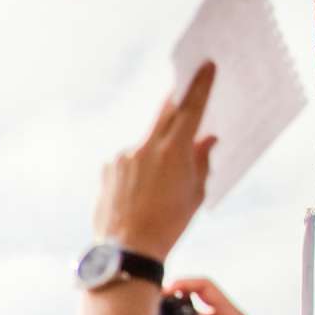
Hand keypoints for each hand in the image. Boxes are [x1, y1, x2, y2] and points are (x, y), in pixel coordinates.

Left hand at [94, 61, 217, 258]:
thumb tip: (207, 139)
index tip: (206, 65)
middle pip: (165, 113)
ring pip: (147, 142)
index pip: (191, 108)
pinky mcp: (107, 169)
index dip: (200, 85)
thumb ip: (202, 160)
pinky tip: (142, 191)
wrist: (128, 250)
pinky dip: (139, 168)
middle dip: (178, 102)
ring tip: (161, 179)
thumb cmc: (169, 224)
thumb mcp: (195, 192)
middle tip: (187, 89)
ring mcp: (123, 157)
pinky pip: (129, 160)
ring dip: (158, 149)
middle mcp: (145, 147)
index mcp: (174, 151)